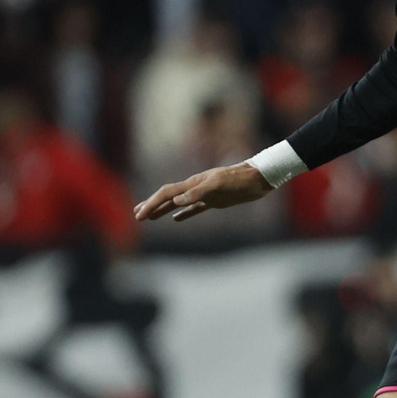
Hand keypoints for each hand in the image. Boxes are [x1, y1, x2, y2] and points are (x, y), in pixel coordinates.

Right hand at [134, 163, 271, 222]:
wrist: (259, 178)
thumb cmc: (239, 180)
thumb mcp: (219, 185)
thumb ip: (198, 193)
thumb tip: (177, 202)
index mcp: (193, 183)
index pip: (167, 193)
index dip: (152, 204)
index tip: (139, 215)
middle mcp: (195, 188)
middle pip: (168, 197)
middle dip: (152, 205)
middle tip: (137, 216)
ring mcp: (204, 194)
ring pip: (178, 203)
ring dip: (163, 209)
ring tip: (150, 217)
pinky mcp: (215, 201)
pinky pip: (194, 208)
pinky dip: (183, 213)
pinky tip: (176, 219)